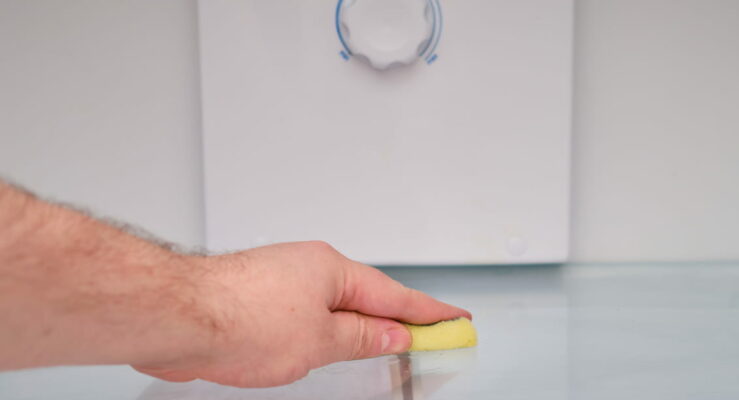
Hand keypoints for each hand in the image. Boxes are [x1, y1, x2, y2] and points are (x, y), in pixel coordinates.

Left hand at [132, 241, 469, 387]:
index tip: (456, 320)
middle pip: (366, 296)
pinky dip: (326, 328)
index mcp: (332, 269)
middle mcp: (309, 266)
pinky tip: (325, 344)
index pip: (396, 295)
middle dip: (398, 317)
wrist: (174, 315)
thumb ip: (360, 338)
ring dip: (359, 326)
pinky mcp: (258, 295)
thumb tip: (390, 334)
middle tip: (428, 334)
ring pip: (333, 305)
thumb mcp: (318, 341)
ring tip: (382, 345)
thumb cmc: (236, 317)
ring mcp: (282, 278)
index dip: (430, 312)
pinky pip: (307, 311)